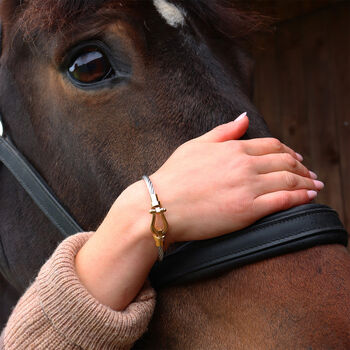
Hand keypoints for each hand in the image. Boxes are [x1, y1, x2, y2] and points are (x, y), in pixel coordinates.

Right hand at [150, 114, 321, 244]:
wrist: (161, 205)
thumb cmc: (174, 176)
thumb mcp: (195, 145)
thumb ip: (223, 132)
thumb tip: (244, 118)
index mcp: (233, 149)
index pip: (271, 145)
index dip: (288, 151)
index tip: (297, 158)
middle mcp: (244, 165)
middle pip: (285, 161)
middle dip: (302, 166)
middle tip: (311, 173)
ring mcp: (248, 187)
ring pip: (289, 179)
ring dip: (307, 181)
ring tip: (316, 185)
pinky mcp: (248, 210)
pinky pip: (284, 201)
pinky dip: (301, 197)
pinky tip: (310, 197)